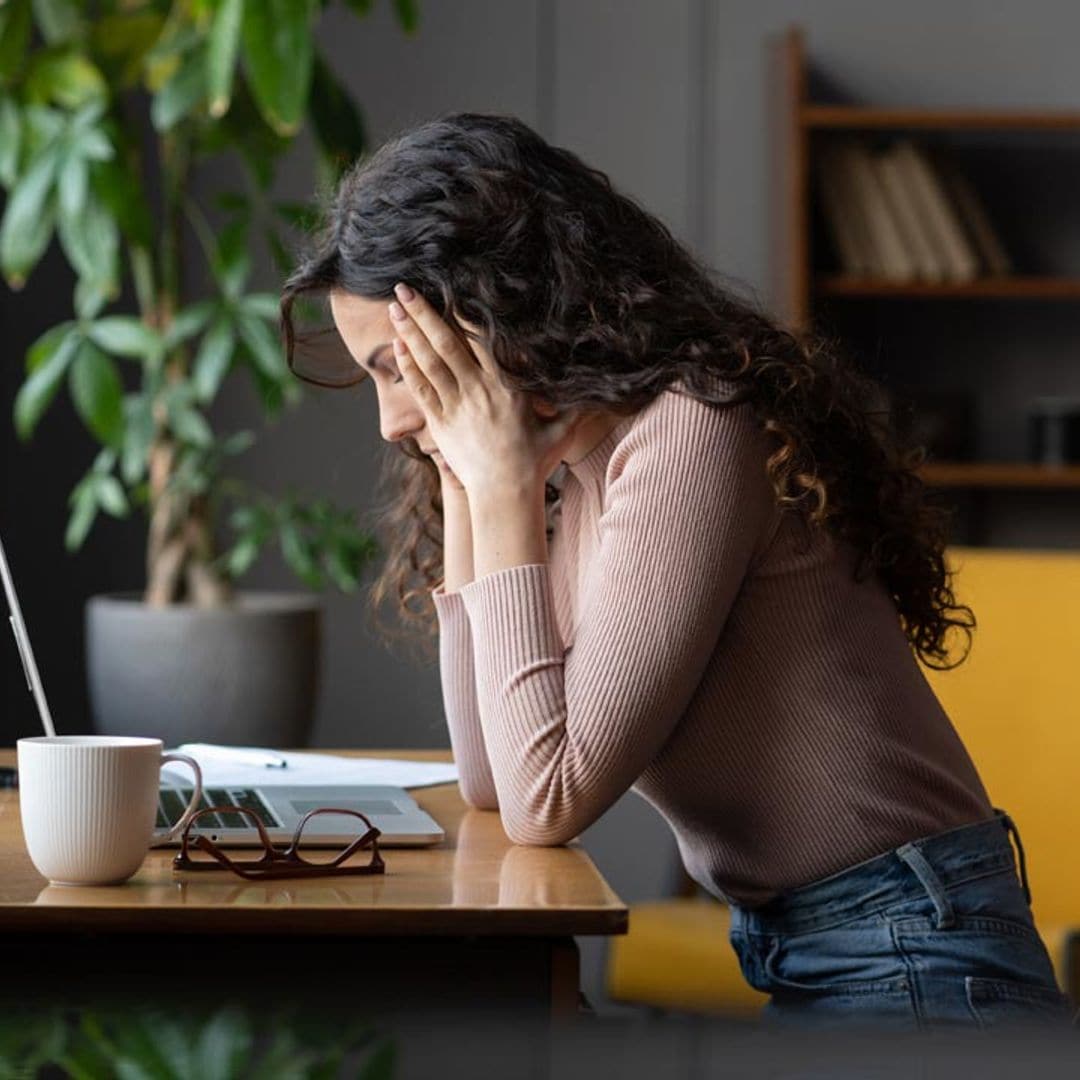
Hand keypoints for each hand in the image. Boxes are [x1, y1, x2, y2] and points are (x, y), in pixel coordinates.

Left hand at [388, 284, 581, 496]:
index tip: (450, 290)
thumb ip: (575, 404)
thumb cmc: (535, 462)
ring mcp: (457, 405)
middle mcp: (479, 390)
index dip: (463, 312)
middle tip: (404, 288)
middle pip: (446, 342)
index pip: (481, 339)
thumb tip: (600, 387)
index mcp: (507, 385)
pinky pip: (421, 388)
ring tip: (394, 307)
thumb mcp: (563, 429)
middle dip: (424, 313)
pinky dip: (408, 365)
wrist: (506, 494)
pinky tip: (397, 345)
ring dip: (409, 332)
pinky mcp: (441, 423)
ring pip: (428, 361)